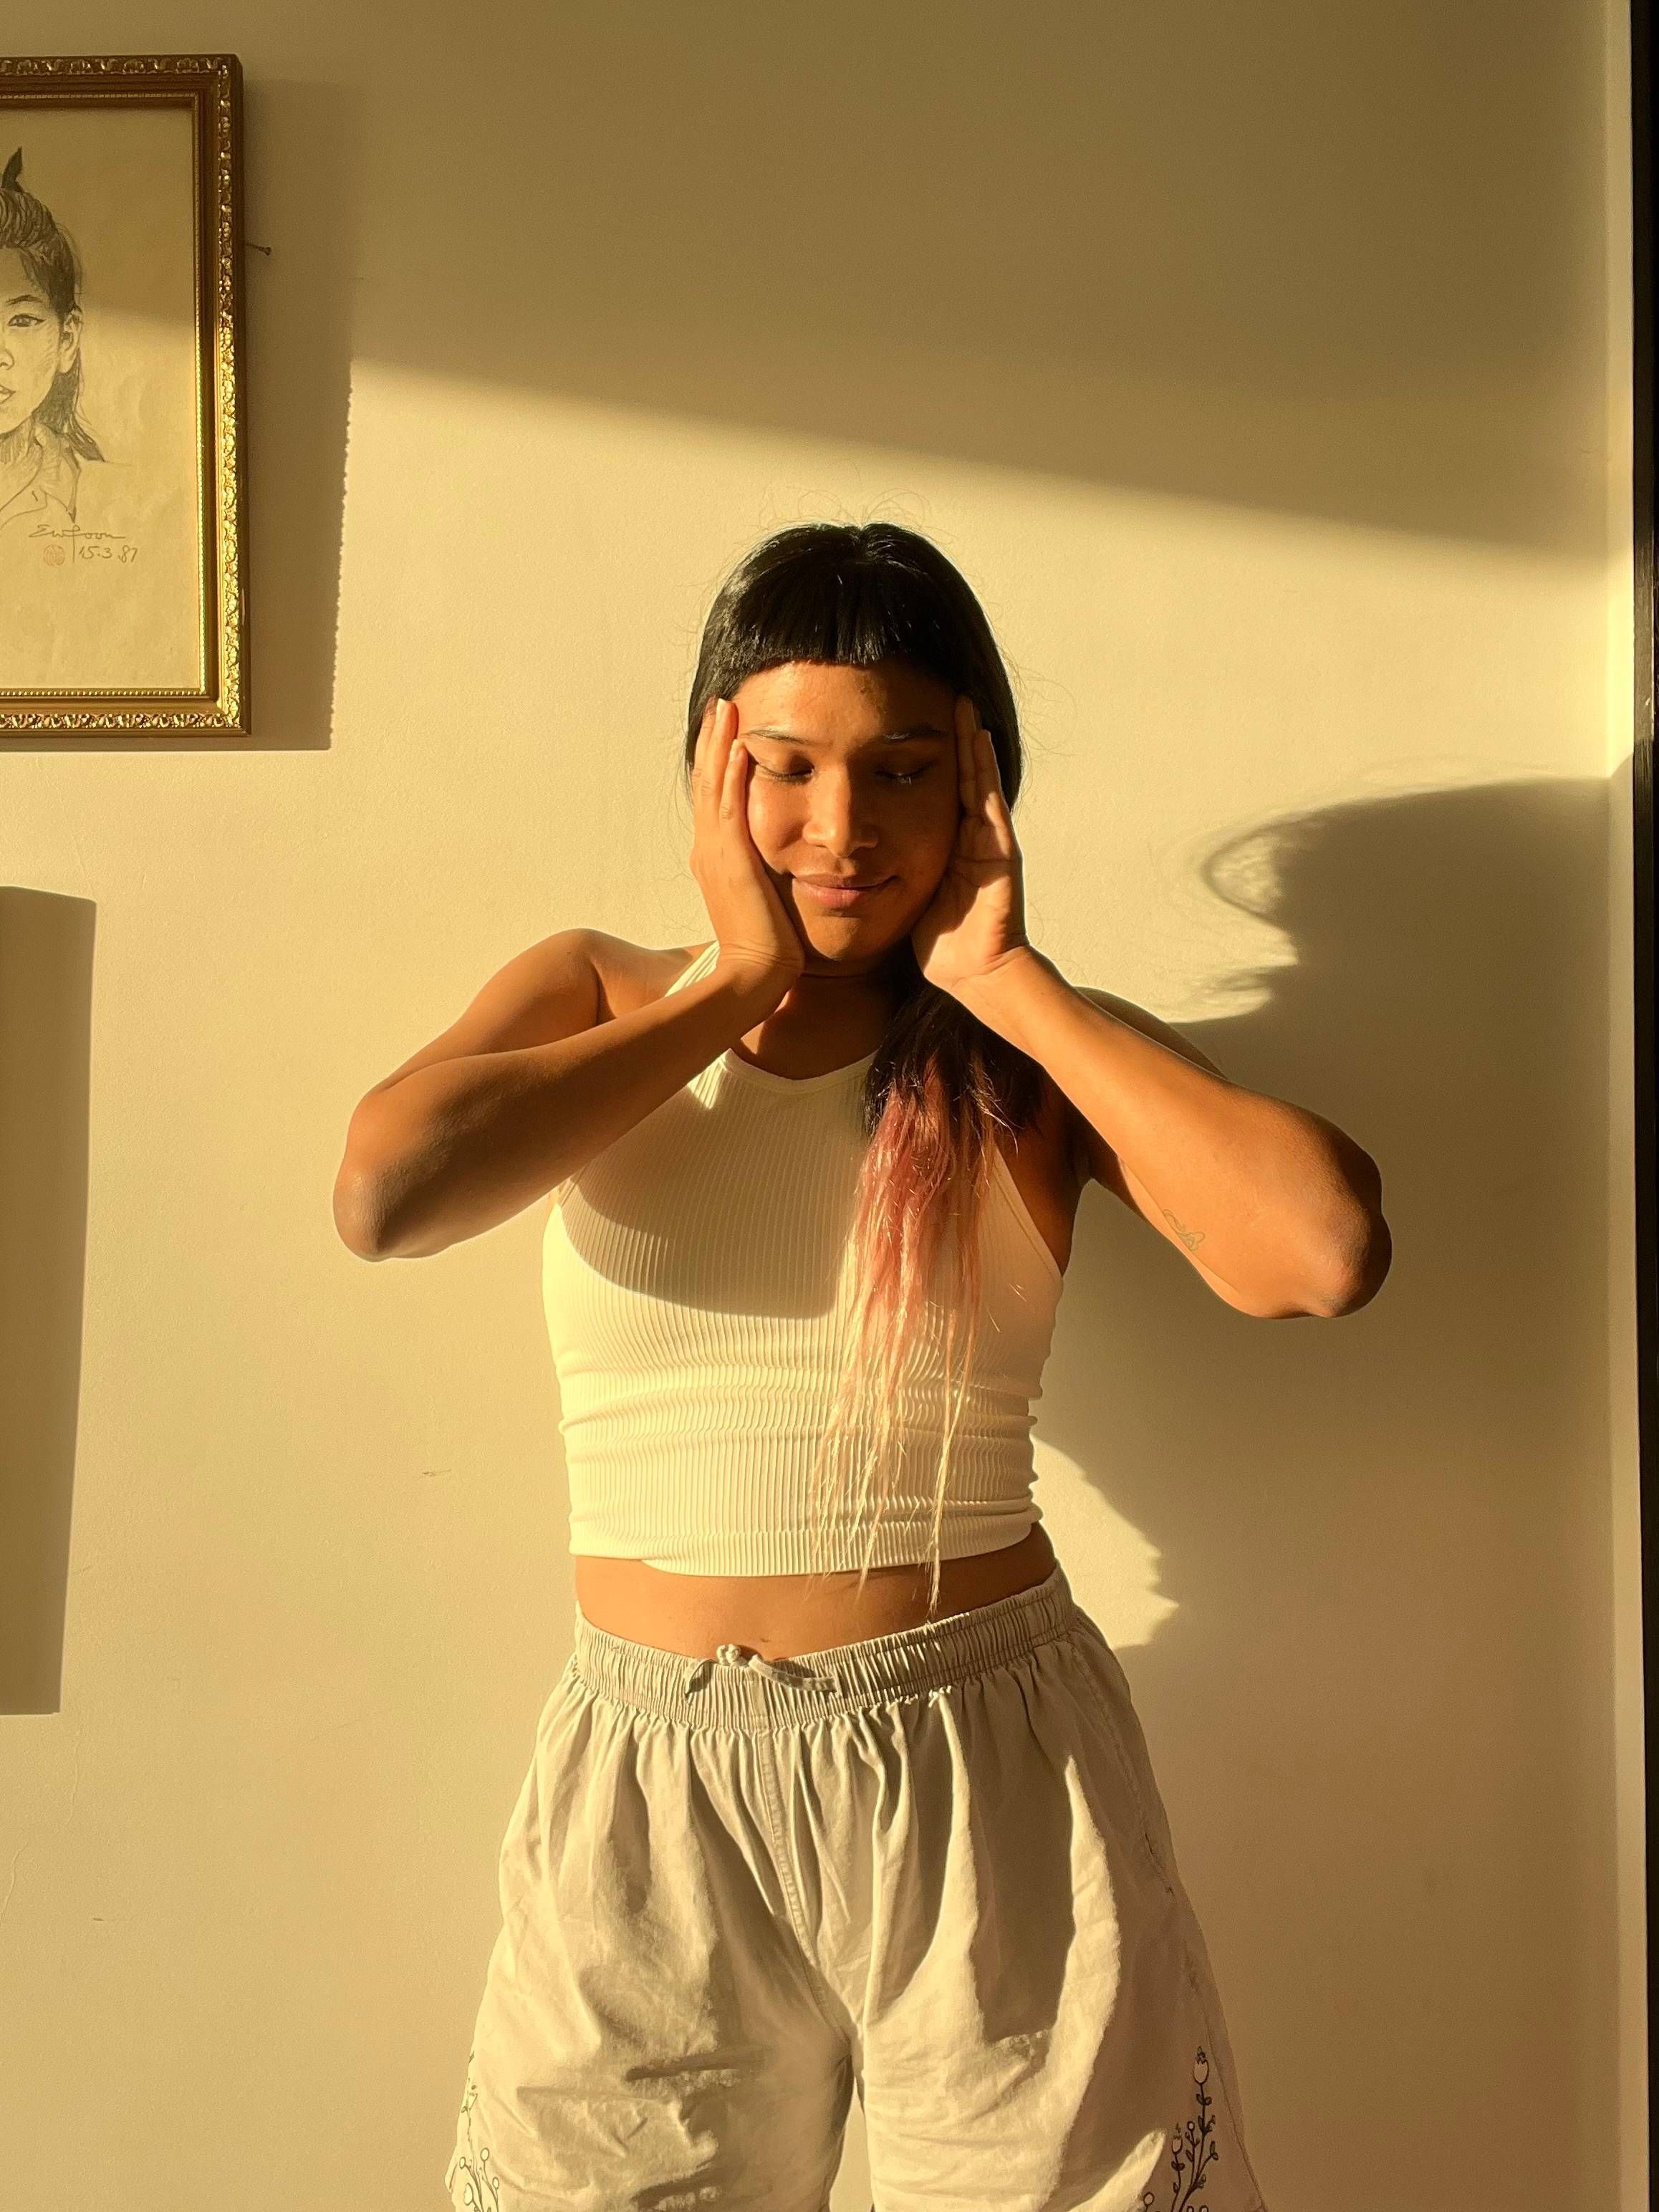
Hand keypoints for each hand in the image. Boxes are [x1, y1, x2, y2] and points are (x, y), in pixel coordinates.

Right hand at [689, 697, 805, 999]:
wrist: (756, 977)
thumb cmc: (767, 950)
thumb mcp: (763, 902)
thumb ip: (763, 878)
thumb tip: (776, 867)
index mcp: (714, 859)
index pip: (714, 800)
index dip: (716, 763)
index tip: (725, 731)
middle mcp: (708, 851)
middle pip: (706, 783)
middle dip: (713, 742)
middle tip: (720, 704)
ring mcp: (716, 854)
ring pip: (714, 786)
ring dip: (720, 744)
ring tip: (727, 709)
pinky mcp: (732, 861)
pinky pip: (731, 806)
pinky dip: (734, 774)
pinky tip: (742, 745)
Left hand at [909, 695, 1030, 994]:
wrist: (974, 975)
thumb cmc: (940, 944)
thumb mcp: (906, 895)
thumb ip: (891, 870)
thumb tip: (851, 858)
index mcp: (946, 846)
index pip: (934, 791)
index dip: (923, 760)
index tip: (907, 726)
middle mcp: (970, 837)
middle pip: (959, 777)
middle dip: (951, 739)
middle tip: (942, 696)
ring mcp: (988, 841)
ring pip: (977, 781)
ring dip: (971, 742)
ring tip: (962, 705)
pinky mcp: (1000, 851)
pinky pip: (990, 803)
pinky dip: (985, 771)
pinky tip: (979, 741)